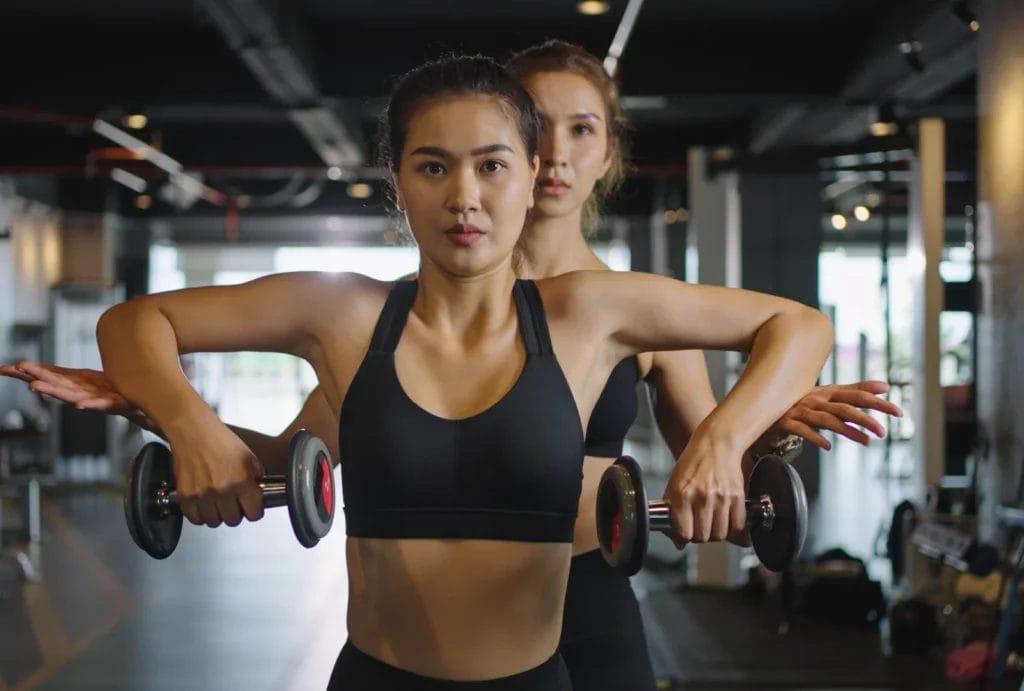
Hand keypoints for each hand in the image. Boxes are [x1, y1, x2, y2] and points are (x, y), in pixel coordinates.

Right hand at [0, 360, 156, 430]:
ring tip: (36, 387)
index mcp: (74, 385)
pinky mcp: (115, 404)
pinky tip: (80, 405)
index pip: (46, 376)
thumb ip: (61, 374)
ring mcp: (96, 400)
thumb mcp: (84, 379)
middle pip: (55, 384)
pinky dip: (90, 405)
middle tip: (18, 370)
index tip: (3, 369)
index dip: (25, 373)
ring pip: (71, 395)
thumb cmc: (110, 393)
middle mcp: (81, 393)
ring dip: (54, 392)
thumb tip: (41, 364)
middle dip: (36, 377)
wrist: (141, 405)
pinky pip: (101, 405)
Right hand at [165, 414, 265, 527]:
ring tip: (218, 502)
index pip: (254, 514)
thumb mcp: (249, 456)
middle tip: (234, 503)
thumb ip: (257, 477)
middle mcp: (222, 489)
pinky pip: (195, 518)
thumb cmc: (219, 439)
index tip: (251, 508)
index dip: (254, 511)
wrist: (193, 430)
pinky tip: (204, 503)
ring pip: (214, 522)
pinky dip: (200, 514)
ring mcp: (202, 494)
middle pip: (233, 520)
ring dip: (217, 514)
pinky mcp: (185, 495)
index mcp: (241, 480)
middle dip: (236, 512)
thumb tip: (259, 493)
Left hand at [663, 430, 746, 546]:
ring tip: (712, 523)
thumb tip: (677, 541)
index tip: (684, 534)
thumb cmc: (694, 461)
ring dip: (716, 533)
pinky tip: (726, 520)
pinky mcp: (738, 497)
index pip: (684, 533)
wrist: (716, 443)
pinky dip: (733, 528)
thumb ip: (672, 512)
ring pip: (720, 534)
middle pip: (703, 537)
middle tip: (699, 527)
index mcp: (682, 494)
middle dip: (700, 536)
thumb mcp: (674, 483)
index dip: (683, 538)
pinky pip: (738, 526)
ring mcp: (722, 498)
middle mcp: (702, 497)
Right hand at [769, 380, 903, 450]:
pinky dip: (814, 437)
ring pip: (827, 419)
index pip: (856, 395)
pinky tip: (827, 446)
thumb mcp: (829, 394)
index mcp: (828, 392)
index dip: (877, 402)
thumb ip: (856, 390)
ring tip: (866, 441)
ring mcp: (801, 410)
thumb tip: (886, 386)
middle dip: (866, 418)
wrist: (764, 404)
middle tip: (884, 431)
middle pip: (845, 407)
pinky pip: (801, 429)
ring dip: (847, 430)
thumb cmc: (801, 401)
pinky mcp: (786, 422)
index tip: (898, 412)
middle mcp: (816, 399)